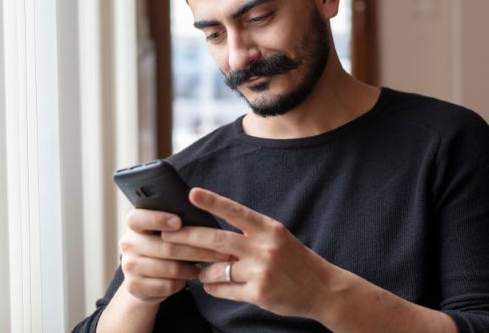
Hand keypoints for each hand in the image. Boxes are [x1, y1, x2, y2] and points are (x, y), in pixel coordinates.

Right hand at [118, 208, 231, 303]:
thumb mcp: (162, 230)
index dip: (159, 219)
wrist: (143, 276)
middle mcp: (127, 243)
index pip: (139, 218)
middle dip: (195, 249)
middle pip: (165, 247)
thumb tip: (203, 222)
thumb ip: (175, 223)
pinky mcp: (135, 286)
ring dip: (191, 269)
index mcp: (133, 224)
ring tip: (205, 266)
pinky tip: (188, 277)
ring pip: (169, 268)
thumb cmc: (161, 245)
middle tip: (218, 251)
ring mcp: (129, 266)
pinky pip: (166, 285)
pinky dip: (181, 282)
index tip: (179, 222)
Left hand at [160, 188, 335, 319]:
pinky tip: (210, 285)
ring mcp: (261, 271)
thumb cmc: (293, 258)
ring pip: (216, 269)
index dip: (212, 202)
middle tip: (166, 235)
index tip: (192, 194)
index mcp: (268, 227)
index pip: (235, 211)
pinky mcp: (259, 293)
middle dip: (187, 237)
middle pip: (216, 240)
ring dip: (202, 270)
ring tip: (197, 270)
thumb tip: (211, 232)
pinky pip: (224, 289)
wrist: (322, 288)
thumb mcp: (275, 236)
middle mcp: (264, 247)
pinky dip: (213, 287)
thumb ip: (247, 232)